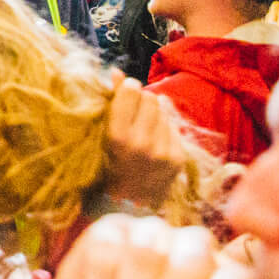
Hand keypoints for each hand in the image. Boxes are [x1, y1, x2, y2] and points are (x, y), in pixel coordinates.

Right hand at [101, 76, 187, 209]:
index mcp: (117, 136)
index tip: (124, 94)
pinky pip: (173, 127)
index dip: (127, 89)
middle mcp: (142, 144)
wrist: (126, 207)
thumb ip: (110, 101)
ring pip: (163, 111)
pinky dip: (163, 130)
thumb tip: (116, 71)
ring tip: (143, 129)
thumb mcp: (100, 135)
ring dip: (153, 114)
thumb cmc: (105, 166)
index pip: (132, 90)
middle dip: (141, 100)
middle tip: (133, 114)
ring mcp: (163, 152)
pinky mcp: (178, 159)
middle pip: (150, 97)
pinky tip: (153, 141)